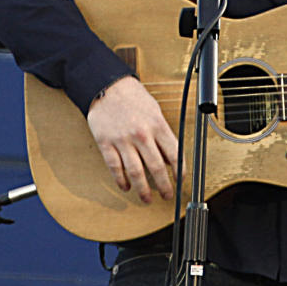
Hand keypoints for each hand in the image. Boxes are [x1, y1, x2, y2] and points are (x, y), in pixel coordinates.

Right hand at [86, 75, 178, 203]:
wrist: (106, 86)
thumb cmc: (132, 97)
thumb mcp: (154, 111)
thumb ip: (162, 134)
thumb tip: (170, 157)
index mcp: (157, 125)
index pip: (174, 154)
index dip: (180, 172)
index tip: (180, 181)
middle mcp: (141, 134)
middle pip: (157, 168)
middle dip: (164, 186)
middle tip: (167, 195)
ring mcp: (123, 140)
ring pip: (136, 173)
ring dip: (143, 190)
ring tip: (147, 198)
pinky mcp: (106, 143)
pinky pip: (115, 168)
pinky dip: (121, 181)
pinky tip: (125, 187)